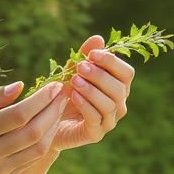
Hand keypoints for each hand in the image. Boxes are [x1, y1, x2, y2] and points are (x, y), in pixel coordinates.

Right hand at [0, 81, 67, 173]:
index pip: (17, 115)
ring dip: (53, 126)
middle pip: (32, 132)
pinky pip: (31, 159)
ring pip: (37, 148)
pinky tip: (48, 125)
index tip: (53, 85)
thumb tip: (21, 86)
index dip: (40, 100)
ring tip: (59, 108)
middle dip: (52, 111)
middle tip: (63, 94)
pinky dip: (44, 140)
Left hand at [52, 34, 134, 154]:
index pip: (126, 73)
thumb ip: (85, 55)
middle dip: (99, 76)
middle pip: (119, 89)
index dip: (112, 62)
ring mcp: (109, 121)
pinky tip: (73, 96)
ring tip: (74, 82)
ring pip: (109, 105)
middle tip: (80, 67)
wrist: (47, 121)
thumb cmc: (65, 92)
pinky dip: (85, 106)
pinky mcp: (96, 134)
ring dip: (92, 90)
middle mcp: (118, 104)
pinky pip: (96, 119)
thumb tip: (98, 38)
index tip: (92, 54)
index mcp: (118, 87)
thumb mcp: (73, 70)